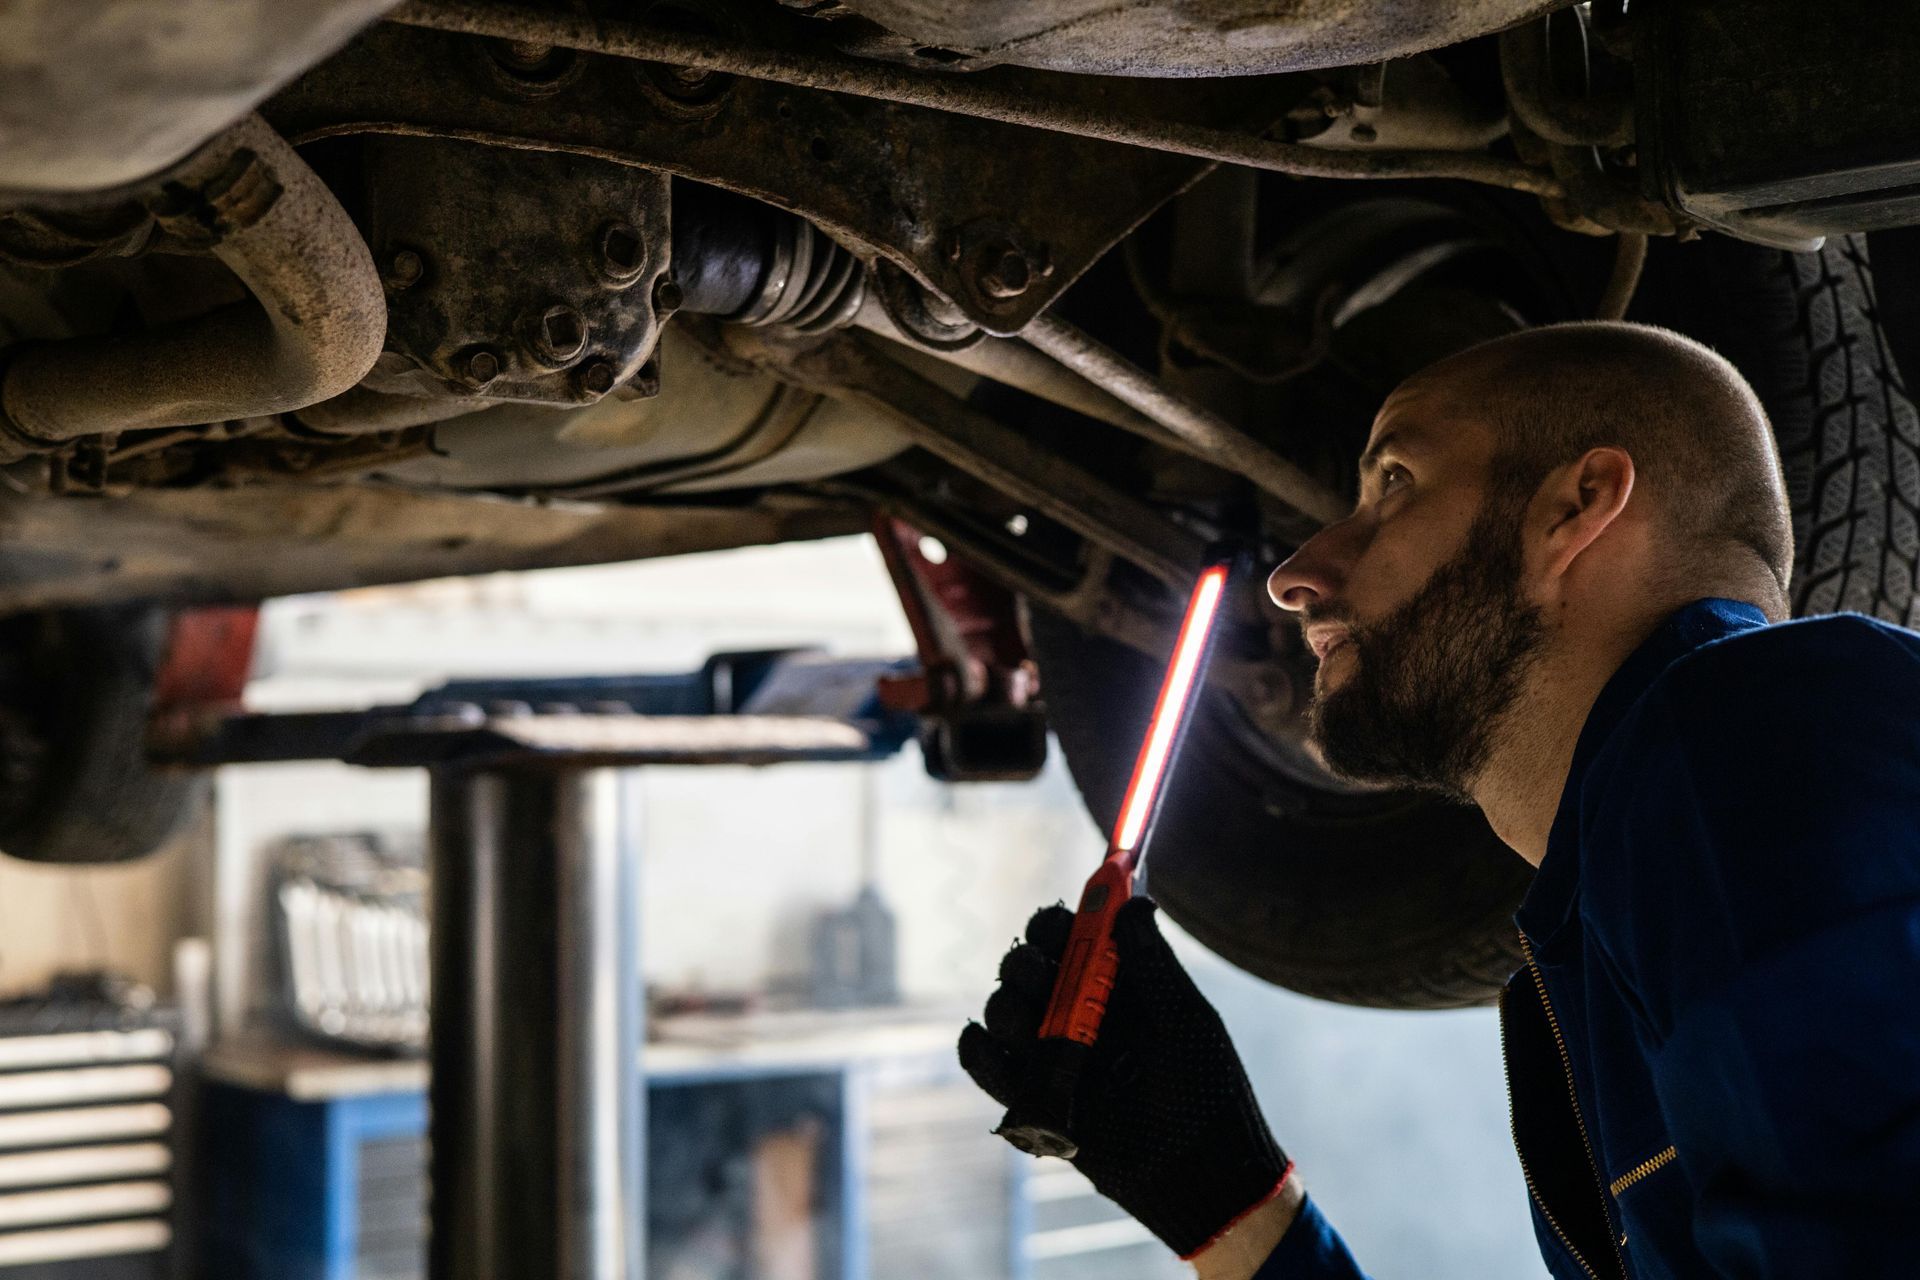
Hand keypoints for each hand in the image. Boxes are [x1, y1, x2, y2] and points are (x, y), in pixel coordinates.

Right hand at [958, 897, 1292, 1258]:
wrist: (1199, 1171)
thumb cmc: (1206, 1089)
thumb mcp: (1185, 1018)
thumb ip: (1153, 962)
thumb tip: (1133, 902)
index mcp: (1112, 986)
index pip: (1067, 937)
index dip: (1056, 923)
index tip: (1062, 923)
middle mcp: (1075, 1014)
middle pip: (1024, 966)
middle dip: (1025, 961)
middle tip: (1045, 972)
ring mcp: (1050, 1056)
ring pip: (1000, 1008)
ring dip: (1006, 1003)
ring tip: (1034, 1027)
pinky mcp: (1031, 1099)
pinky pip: (983, 1062)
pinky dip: (977, 1047)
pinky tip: (997, 1046)